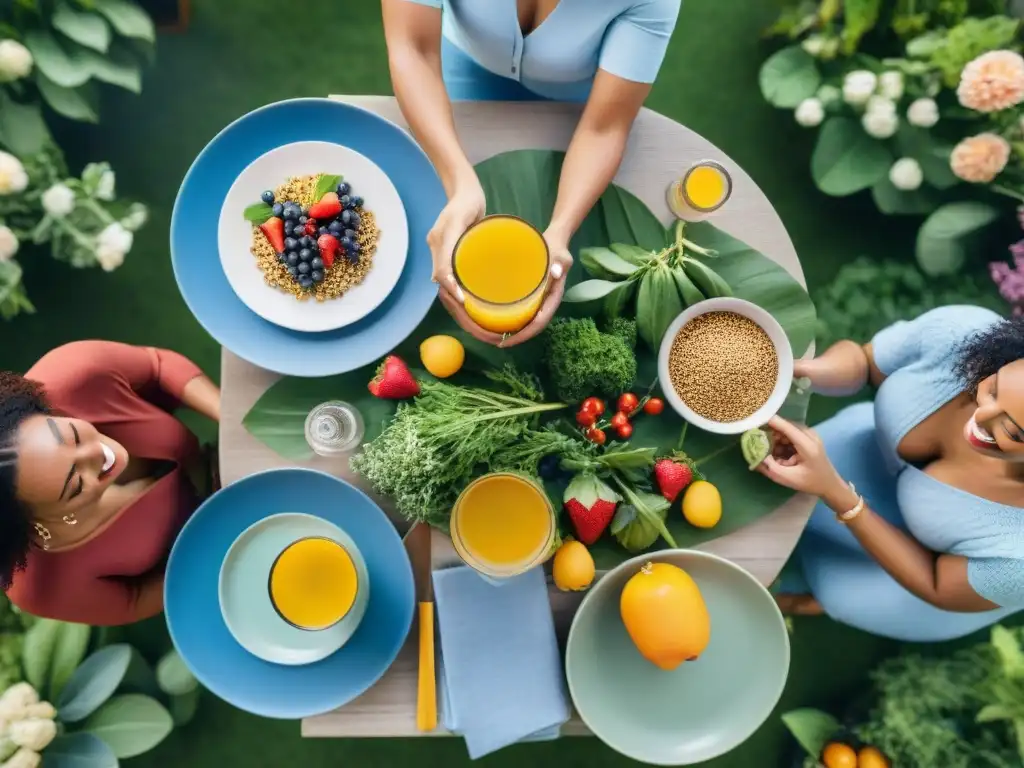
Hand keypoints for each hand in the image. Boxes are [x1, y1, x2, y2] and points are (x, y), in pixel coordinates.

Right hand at [428, 179, 486, 302]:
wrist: (464, 190)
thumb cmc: (470, 201)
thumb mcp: (470, 217)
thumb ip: (463, 238)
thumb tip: (454, 268)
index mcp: (442, 239)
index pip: (442, 270)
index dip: (451, 287)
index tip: (462, 301)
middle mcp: (436, 245)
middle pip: (441, 278)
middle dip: (451, 295)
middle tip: (468, 311)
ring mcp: (438, 247)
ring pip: (442, 276)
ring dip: (452, 292)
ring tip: (468, 307)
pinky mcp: (444, 249)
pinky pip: (446, 270)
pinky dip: (454, 283)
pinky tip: (465, 293)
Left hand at [498, 232, 572, 346]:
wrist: (555, 240)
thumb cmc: (556, 248)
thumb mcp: (560, 255)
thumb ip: (560, 262)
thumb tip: (556, 272)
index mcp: (553, 298)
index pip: (540, 322)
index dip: (524, 334)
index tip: (508, 341)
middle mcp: (546, 303)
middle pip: (532, 327)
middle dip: (516, 337)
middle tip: (497, 343)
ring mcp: (539, 299)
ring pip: (527, 321)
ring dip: (513, 330)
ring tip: (494, 336)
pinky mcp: (532, 294)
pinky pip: (522, 310)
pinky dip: (511, 318)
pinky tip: (497, 318)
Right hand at [756, 416, 845, 497]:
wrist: (830, 485)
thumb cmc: (811, 483)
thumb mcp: (787, 478)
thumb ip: (769, 467)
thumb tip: (753, 455)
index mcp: (807, 445)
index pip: (786, 426)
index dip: (769, 421)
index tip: (753, 420)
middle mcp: (810, 435)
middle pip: (784, 426)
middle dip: (770, 433)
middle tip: (759, 445)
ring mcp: (810, 434)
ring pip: (786, 429)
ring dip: (776, 439)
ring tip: (771, 453)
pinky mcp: (809, 436)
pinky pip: (791, 433)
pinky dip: (782, 441)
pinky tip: (780, 454)